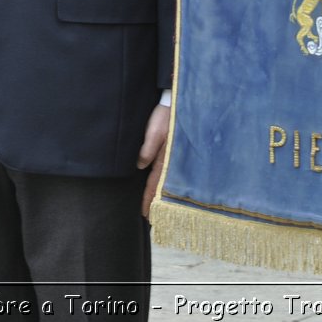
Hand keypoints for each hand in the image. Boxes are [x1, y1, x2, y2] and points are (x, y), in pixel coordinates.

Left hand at [136, 102, 170, 219]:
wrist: (181, 102)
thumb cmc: (166, 115)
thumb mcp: (155, 130)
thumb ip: (148, 148)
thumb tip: (140, 166)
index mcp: (166, 157)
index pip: (155, 184)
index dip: (148, 199)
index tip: (145, 214)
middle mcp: (172, 160)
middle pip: (163, 186)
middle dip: (157, 202)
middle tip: (152, 219)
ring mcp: (175, 157)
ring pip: (167, 181)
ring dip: (162, 194)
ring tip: (157, 208)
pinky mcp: (176, 151)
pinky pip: (169, 171)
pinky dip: (165, 182)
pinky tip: (164, 186)